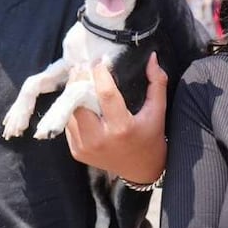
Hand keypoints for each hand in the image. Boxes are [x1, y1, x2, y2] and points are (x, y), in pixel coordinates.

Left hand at [65, 52, 167, 183]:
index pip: (105, 93)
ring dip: (73, 94)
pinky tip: (79, 99)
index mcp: (121, 128)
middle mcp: (99, 139)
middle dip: (79, 80)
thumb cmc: (150, 138)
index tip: (99, 60)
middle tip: (83, 65)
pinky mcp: (76, 152)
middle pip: (79, 102)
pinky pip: (69, 124)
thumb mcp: (158, 111)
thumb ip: (157, 83)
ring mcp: (85, 147)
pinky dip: (72, 110)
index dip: (100, 73)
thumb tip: (152, 57)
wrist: (140, 170)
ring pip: (70, 112)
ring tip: (79, 79)